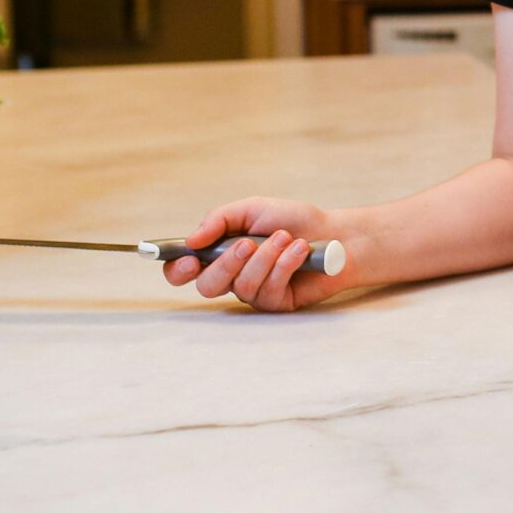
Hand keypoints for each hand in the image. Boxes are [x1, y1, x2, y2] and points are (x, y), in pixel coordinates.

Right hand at [171, 197, 348, 312]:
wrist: (334, 233)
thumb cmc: (292, 220)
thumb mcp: (252, 209)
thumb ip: (218, 220)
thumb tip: (190, 240)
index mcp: (219, 253)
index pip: (183, 271)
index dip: (178, 269)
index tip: (192, 259)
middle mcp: (232, 277)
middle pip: (207, 286)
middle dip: (226, 264)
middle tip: (247, 244)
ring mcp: (254, 293)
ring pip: (242, 286)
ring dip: (265, 258)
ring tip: (285, 238)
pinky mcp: (277, 303)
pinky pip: (270, 291)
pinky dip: (285, 265)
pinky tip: (300, 250)